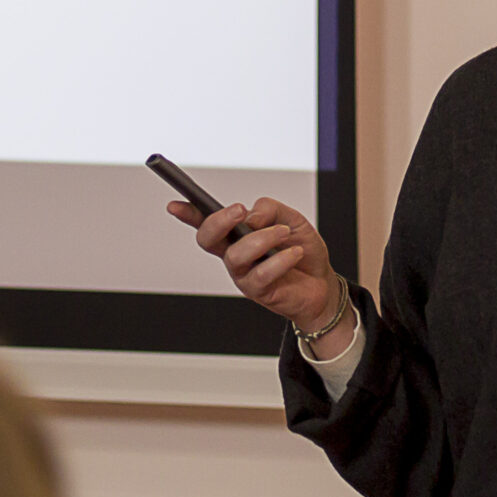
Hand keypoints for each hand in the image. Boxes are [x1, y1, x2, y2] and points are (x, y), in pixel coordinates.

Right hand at [173, 195, 345, 338]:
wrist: (322, 283)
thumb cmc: (301, 249)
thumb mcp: (291, 219)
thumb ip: (270, 210)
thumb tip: (251, 216)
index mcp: (236, 234)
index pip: (206, 222)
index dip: (188, 214)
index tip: (174, 205)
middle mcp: (234, 254)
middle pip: (207, 239)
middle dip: (219, 221)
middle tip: (239, 211)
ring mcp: (243, 274)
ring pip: (236, 255)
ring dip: (262, 239)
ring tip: (283, 233)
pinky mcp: (258, 291)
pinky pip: (261, 274)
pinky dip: (280, 260)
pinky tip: (295, 254)